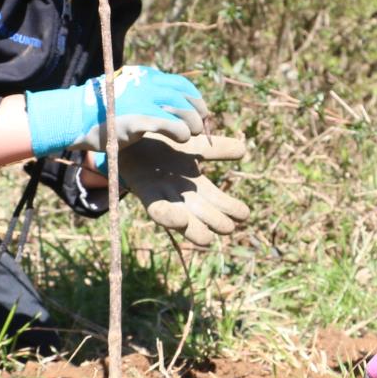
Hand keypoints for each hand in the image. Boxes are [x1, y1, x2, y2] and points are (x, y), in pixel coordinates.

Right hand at [23, 66, 208, 156]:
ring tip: (190, 134)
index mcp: (144, 76)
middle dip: (198, 112)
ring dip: (192, 124)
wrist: (72, 118)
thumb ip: (145, 94)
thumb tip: (168, 102)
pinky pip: (170, 125)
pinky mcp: (138, 118)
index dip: (194, 98)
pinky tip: (181, 138)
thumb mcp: (125, 93)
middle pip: (185, 96)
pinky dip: (181, 132)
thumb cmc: (98, 111)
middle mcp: (146, 84)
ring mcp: (142, 100)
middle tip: (201, 127)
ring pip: (182, 110)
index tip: (200, 112)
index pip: (180, 83)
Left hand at [116, 133, 250, 246]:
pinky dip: (169, 217)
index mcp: (196, 186)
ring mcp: (164, 197)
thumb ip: (218, 149)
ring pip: (182, 219)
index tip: (244, 215)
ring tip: (206, 239)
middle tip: (228, 228)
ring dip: (193, 230)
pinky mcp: (145, 194)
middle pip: (201, 215)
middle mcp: (182, 196)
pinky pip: (157, 210)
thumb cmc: (165, 146)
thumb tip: (243, 150)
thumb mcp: (195, 146)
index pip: (217, 202)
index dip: (230, 209)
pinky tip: (181, 219)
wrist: (132, 138)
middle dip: (214, 223)